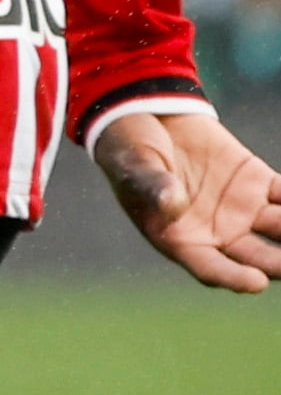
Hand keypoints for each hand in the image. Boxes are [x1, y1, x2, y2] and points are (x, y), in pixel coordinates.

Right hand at [93, 104, 280, 293]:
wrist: (147, 112)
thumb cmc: (128, 148)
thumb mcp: (132, 166)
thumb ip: (151, 185)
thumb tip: (171, 202)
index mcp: (180, 238)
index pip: (211, 267)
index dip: (234, 278)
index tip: (256, 282)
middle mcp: (217, 231)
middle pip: (257, 256)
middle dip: (280, 264)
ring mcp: (242, 208)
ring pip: (280, 230)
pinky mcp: (258, 182)